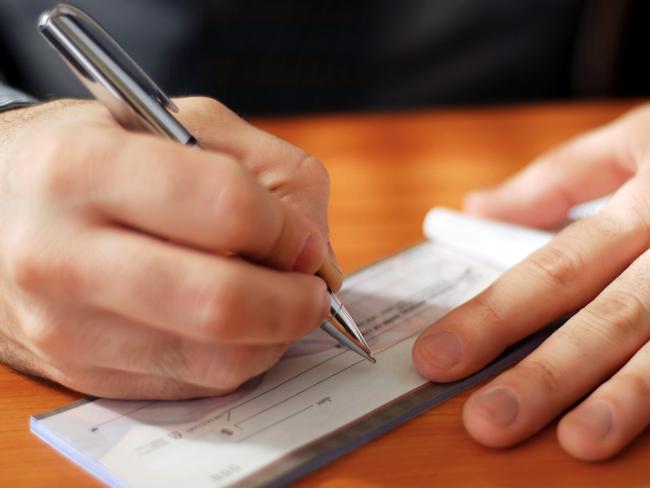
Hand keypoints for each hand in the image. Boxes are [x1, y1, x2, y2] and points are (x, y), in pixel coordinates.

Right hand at [0, 97, 339, 398]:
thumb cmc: (92, 158)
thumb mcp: (172, 122)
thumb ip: (265, 170)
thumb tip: (313, 253)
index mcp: (83, 168)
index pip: (224, 207)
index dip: (285, 229)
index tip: (301, 240)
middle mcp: (63, 255)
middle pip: (220, 301)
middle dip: (295, 302)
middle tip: (312, 291)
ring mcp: (67, 327)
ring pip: (216, 358)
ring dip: (273, 336)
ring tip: (275, 303)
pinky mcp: (83, 374)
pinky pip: (193, 384)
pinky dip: (236, 357)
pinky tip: (231, 324)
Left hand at [413, 103, 649, 459]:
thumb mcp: (640, 139)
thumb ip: (558, 178)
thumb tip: (477, 208)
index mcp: (645, 204)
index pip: (554, 270)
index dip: (494, 316)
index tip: (437, 357)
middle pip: (610, 318)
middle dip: (549, 374)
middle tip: (487, 422)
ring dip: (628, 400)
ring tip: (578, 443)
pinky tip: (648, 440)